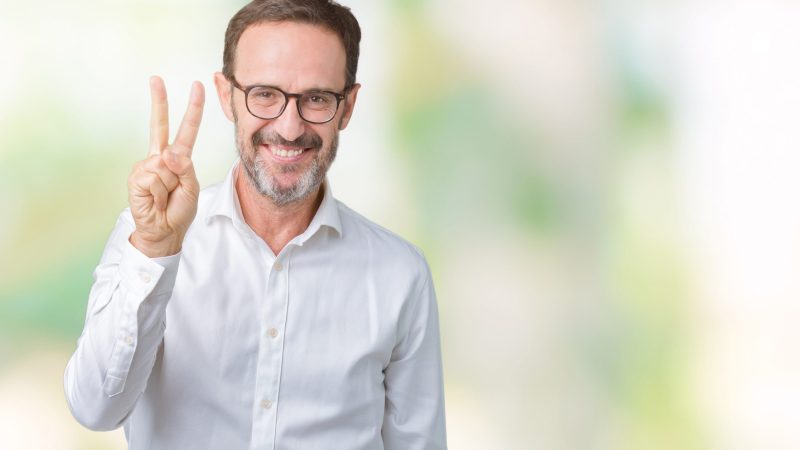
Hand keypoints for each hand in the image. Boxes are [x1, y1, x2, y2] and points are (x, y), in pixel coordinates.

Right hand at [128, 76, 204, 256]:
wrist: (164, 230)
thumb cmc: (179, 208)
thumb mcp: (192, 187)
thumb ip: (184, 168)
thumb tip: (165, 152)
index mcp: (178, 157)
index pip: (186, 128)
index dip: (193, 108)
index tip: (197, 86)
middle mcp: (160, 157)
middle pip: (158, 125)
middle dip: (158, 101)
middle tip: (155, 78)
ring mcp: (146, 165)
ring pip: (165, 165)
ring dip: (170, 184)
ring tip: (166, 196)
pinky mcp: (137, 177)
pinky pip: (154, 177)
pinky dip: (160, 191)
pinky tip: (155, 198)